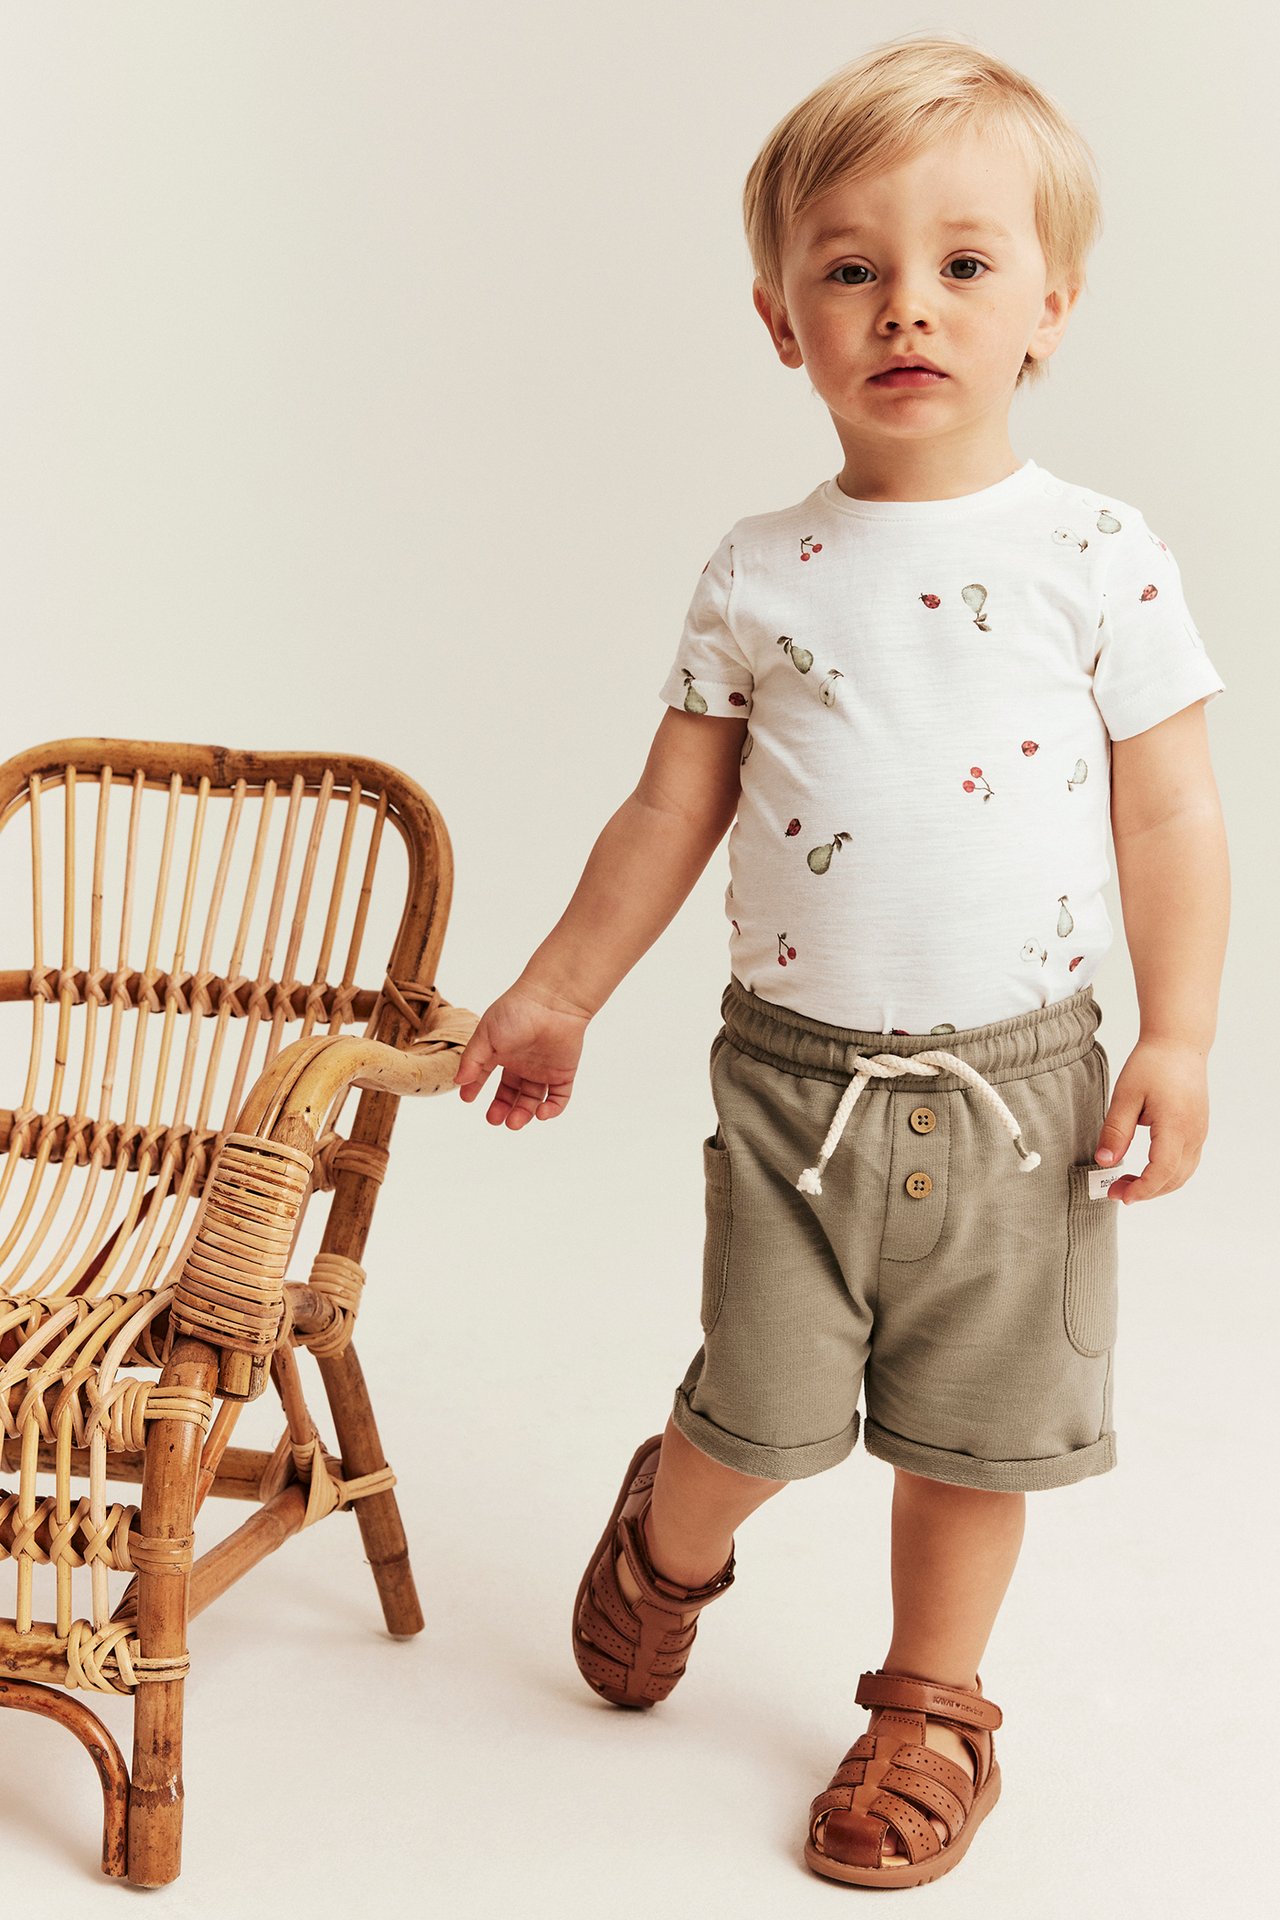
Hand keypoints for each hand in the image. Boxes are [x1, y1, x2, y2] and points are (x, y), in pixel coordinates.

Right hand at [450, 979, 590, 1128]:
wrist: (553, 1002)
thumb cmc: (516, 1012)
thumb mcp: (486, 1035)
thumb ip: (472, 1059)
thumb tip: (458, 1081)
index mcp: (501, 1051)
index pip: (485, 1075)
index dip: (475, 1087)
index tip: (467, 1098)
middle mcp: (522, 1062)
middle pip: (511, 1093)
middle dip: (502, 1109)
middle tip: (494, 1120)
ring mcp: (543, 1069)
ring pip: (533, 1100)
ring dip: (523, 1114)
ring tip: (513, 1123)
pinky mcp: (564, 1073)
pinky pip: (559, 1098)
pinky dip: (551, 1110)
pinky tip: (540, 1113)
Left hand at [1093, 1036, 1208, 1202]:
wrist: (1179, 1044)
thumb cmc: (1152, 1065)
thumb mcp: (1125, 1096)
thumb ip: (1115, 1131)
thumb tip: (1105, 1162)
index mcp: (1176, 1127)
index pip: (1162, 1172)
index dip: (1142, 1189)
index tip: (1119, 1196)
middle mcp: (1193, 1134)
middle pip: (1174, 1179)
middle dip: (1146, 1191)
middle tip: (1115, 1191)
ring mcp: (1199, 1133)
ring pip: (1183, 1173)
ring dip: (1157, 1184)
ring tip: (1127, 1182)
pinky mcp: (1198, 1129)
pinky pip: (1187, 1162)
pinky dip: (1167, 1174)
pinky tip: (1145, 1168)